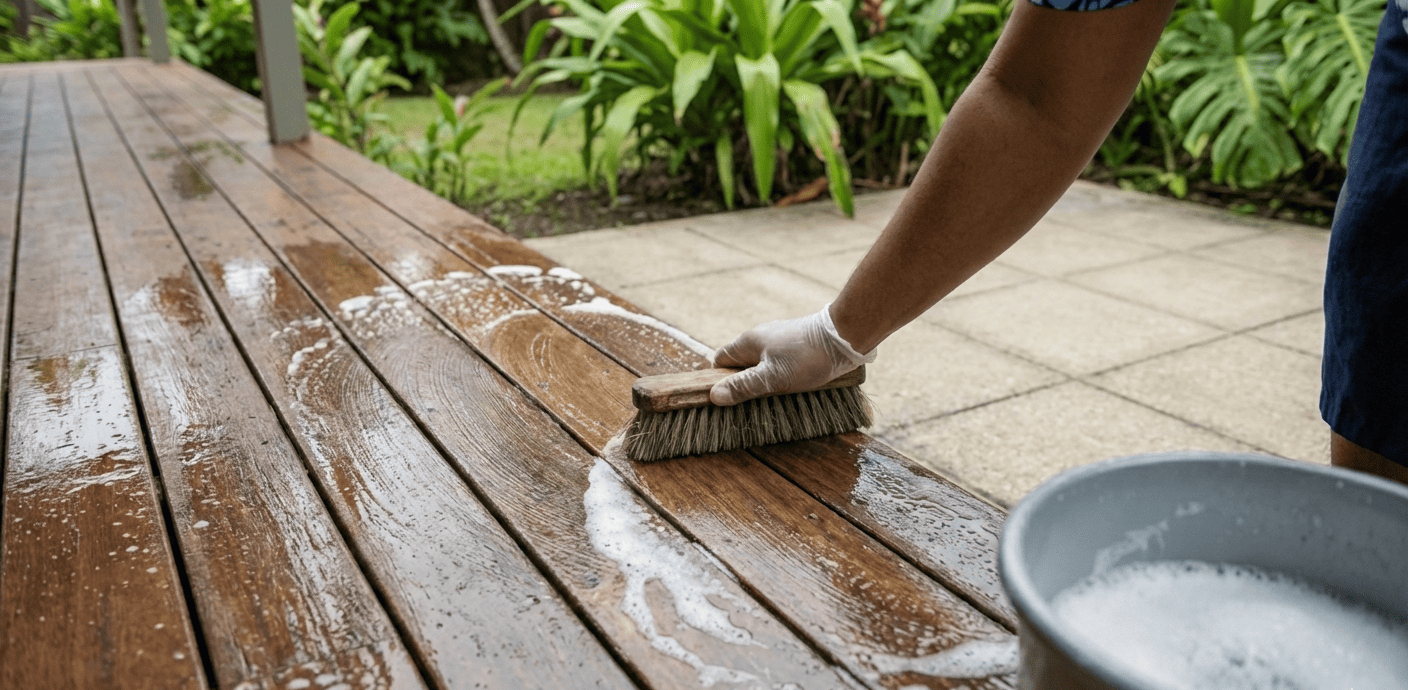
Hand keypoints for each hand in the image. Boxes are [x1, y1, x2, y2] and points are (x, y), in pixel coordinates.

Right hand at [709, 304, 875, 405]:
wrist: (845, 337)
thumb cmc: (807, 356)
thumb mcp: (772, 377)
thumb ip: (744, 387)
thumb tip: (714, 396)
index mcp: (748, 342)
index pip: (721, 361)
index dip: (719, 380)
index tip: (726, 399)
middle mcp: (760, 338)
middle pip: (741, 365)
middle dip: (744, 384)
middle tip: (752, 404)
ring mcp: (779, 340)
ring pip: (761, 365)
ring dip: (764, 382)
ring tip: (773, 398)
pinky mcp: (795, 345)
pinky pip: (779, 363)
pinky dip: (780, 376)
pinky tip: (790, 387)